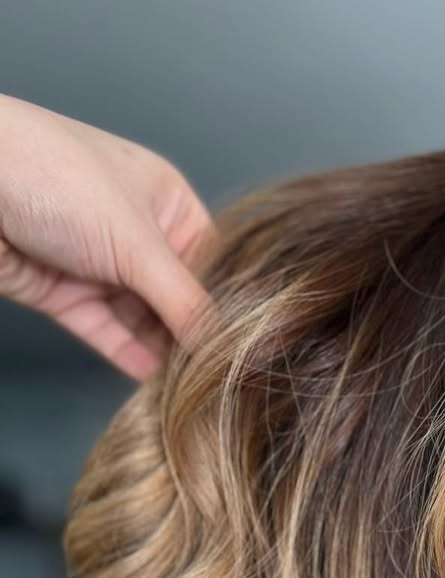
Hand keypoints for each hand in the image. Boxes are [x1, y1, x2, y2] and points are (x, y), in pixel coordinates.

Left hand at [0, 93, 214, 379]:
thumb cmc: (51, 176)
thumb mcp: (136, 242)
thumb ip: (184, 303)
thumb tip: (225, 347)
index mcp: (165, 201)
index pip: (212, 264)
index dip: (229, 305)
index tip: (248, 349)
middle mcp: (136, 233)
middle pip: (179, 297)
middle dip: (195, 335)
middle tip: (222, 379)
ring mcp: (99, 265)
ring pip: (144, 320)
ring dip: (164, 353)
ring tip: (192, 388)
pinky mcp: (66, 294)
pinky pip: (108, 333)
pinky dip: (130, 356)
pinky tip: (156, 382)